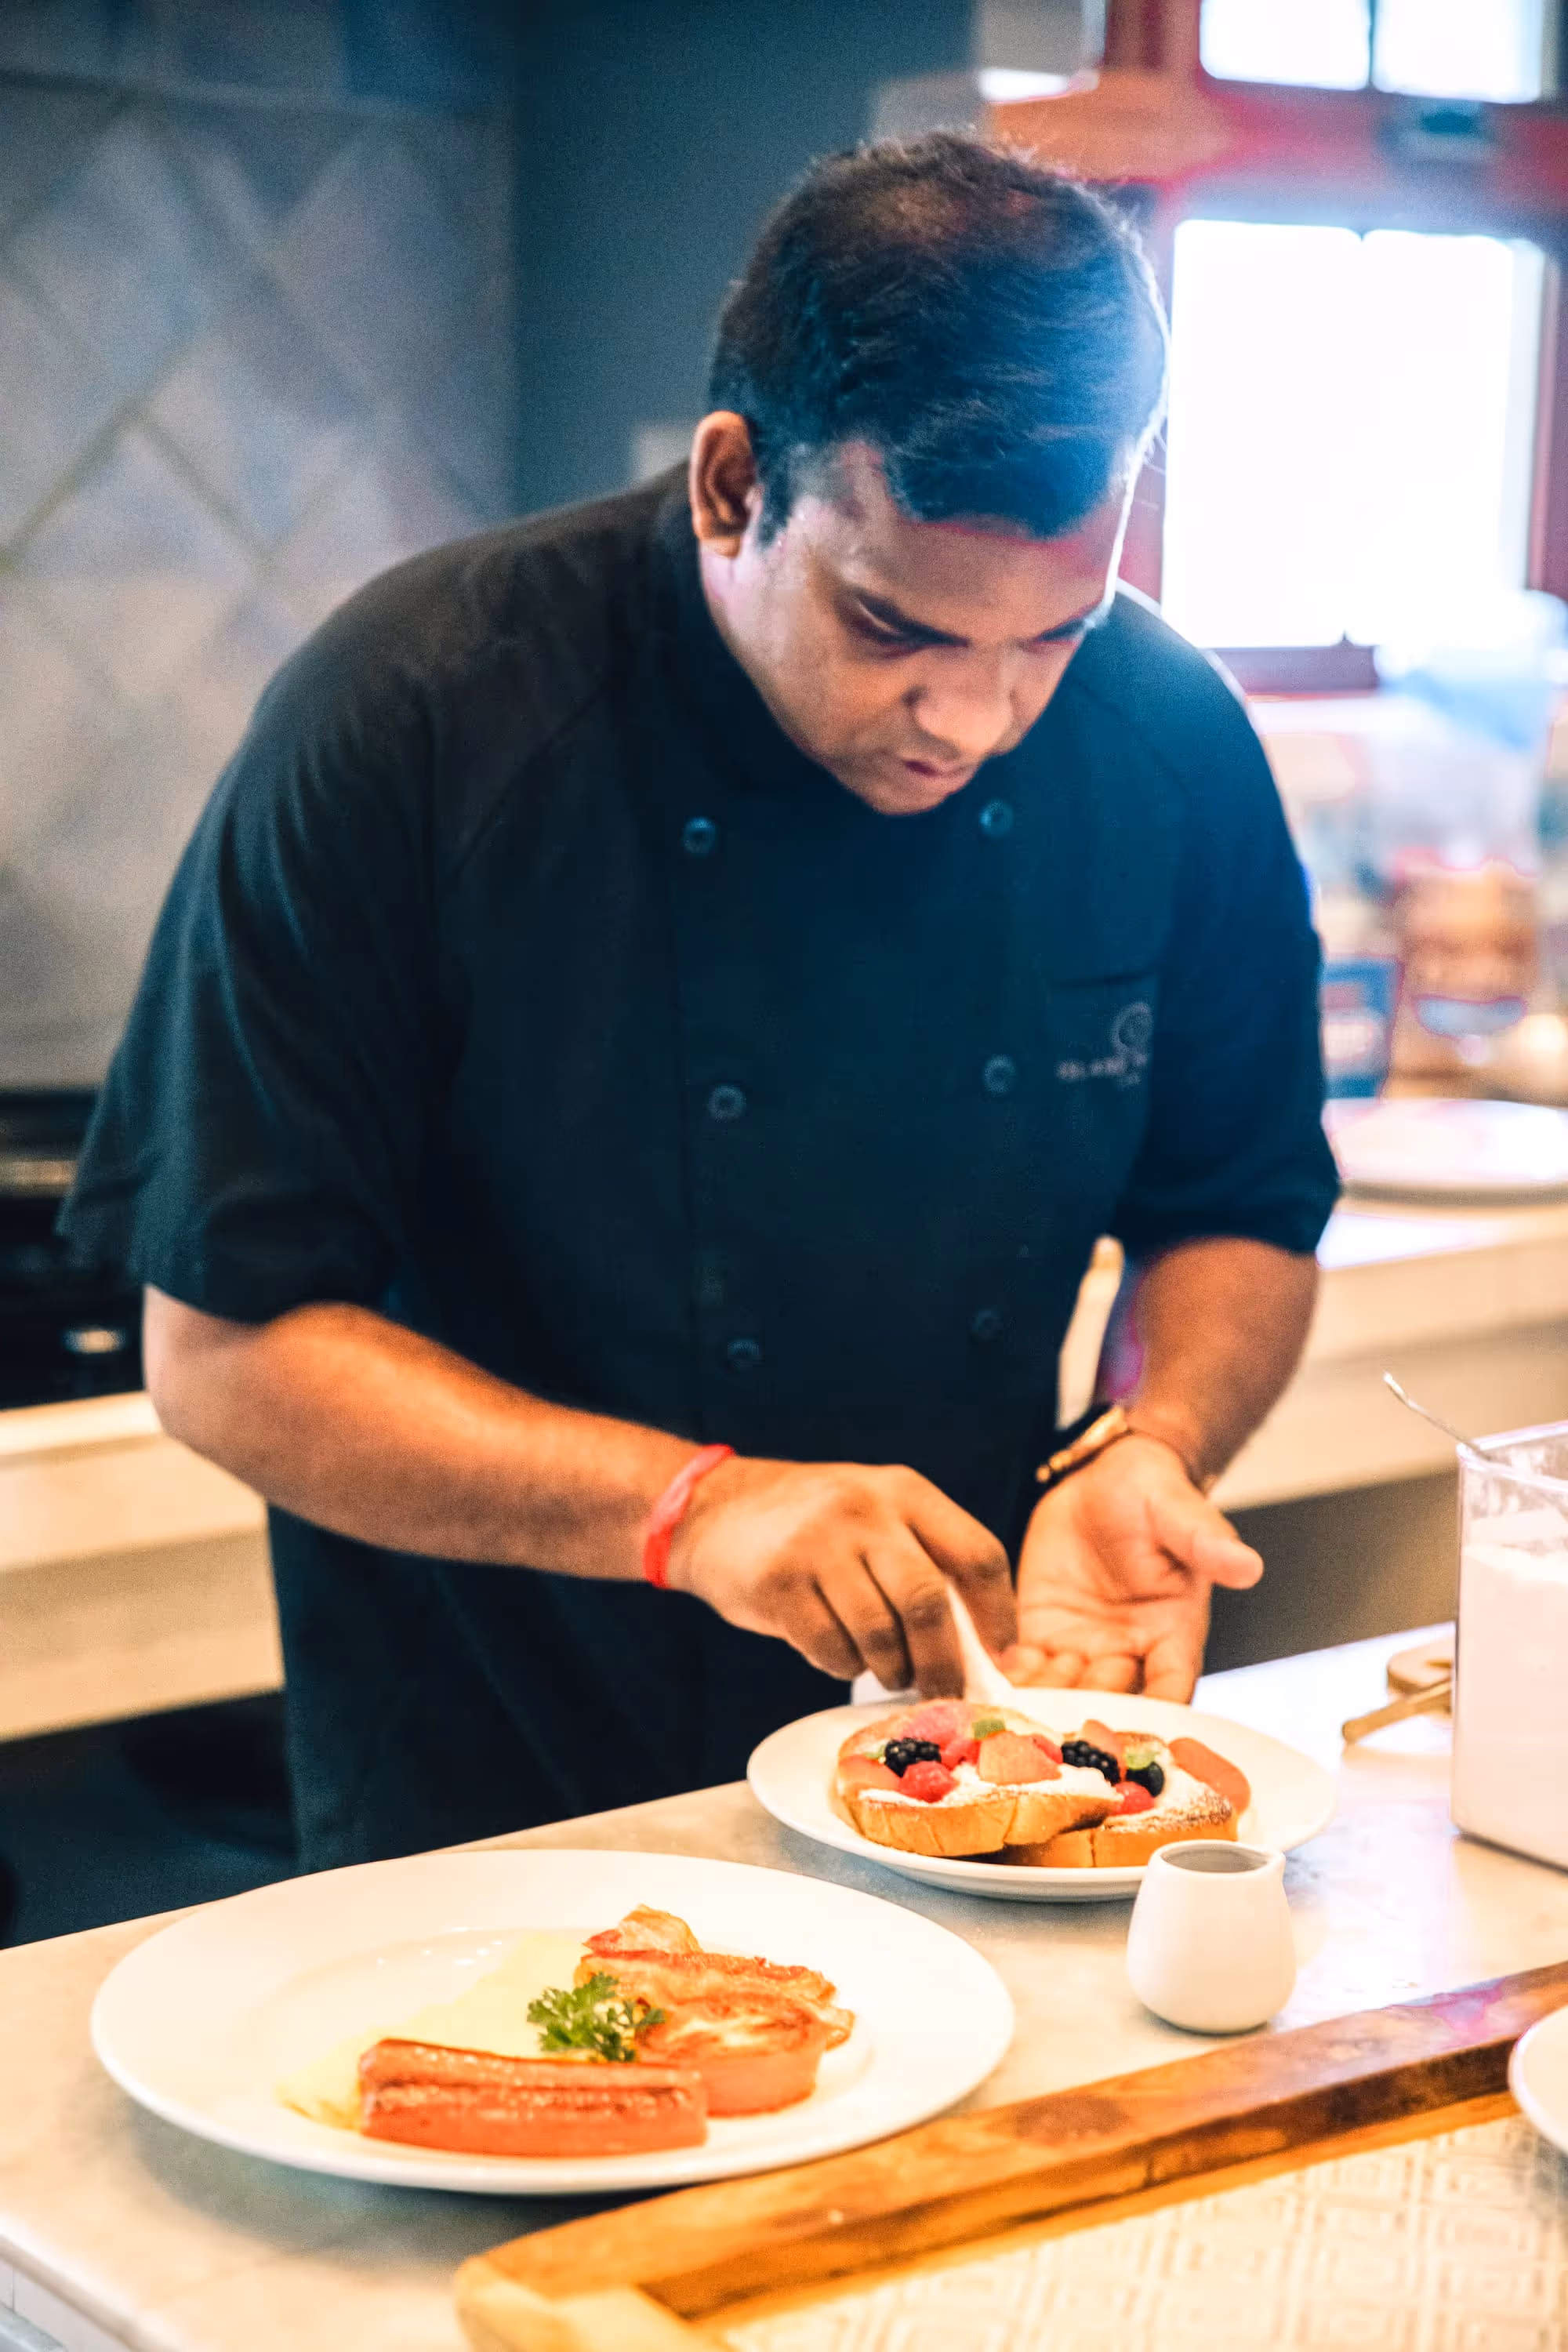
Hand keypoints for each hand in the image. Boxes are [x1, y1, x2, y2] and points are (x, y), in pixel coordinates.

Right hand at [665, 1456, 1014, 1694]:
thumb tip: (980, 1648)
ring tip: (887, 1671)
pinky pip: (830, 1649)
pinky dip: (843, 1665)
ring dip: (890, 1670)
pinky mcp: (778, 1582)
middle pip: (928, 1603)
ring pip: (879, 1635)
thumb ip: (923, 1559)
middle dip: (944, 1663)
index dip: (999, 1615)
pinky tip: (838, 1652)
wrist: (711, 1508)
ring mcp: (818, 1544)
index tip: (1003, 1658)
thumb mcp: (874, 1513)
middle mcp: (865, 1510)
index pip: (977, 1554)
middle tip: (945, 1691)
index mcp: (905, 1492)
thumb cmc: (812, 1525)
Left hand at [1008, 1436, 1261, 1699]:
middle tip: (1057, 1725)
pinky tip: (992, 1678)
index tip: (1130, 1732)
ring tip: (1020, 1704)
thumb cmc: (1155, 1494)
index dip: (1152, 1714)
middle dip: (1086, 1715)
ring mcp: (1083, 1649)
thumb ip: (1206, 1541)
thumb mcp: (1180, 1512)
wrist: (1105, 1480)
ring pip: (1064, 1692)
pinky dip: (1011, 1678)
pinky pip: (1025, 1667)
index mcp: (1174, 1635)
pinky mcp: (1042, 1633)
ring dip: (1042, 1702)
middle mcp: (1129, 1654)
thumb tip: (1249, 1564)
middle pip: (1110, 1702)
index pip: (1170, 1688)